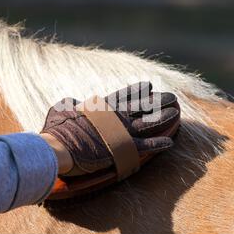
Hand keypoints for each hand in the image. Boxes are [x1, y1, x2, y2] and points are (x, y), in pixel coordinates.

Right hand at [41, 82, 179, 175]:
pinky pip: (146, 146)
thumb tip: (73, 102)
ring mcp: (121, 132)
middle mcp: (115, 116)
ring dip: (164, 117)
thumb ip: (70, 104)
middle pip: (142, 105)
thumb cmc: (57, 129)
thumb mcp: (61, 109)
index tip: (149, 85)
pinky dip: (158, 144)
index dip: (138, 90)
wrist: (59, 147)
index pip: (124, 95)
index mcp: (102, 107)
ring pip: (149, 122)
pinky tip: (171, 142)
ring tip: (177, 112)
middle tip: (172, 97)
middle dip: (158, 100)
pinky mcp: (123, 148)